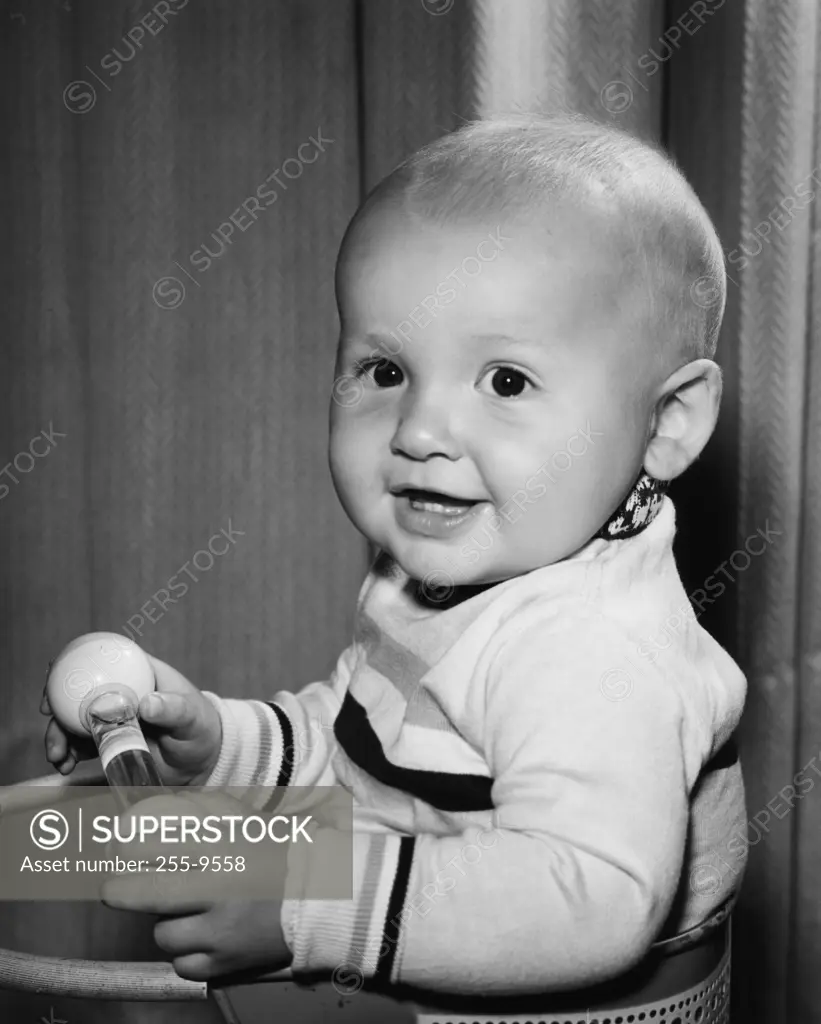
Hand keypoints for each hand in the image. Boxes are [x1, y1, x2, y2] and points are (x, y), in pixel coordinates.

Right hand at [42, 654, 222, 785]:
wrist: (202, 760)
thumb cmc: (200, 727)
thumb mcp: (190, 716)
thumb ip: (172, 708)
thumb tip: (147, 704)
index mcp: (138, 673)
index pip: (100, 659)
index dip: (73, 663)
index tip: (55, 677)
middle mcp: (120, 692)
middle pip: (78, 691)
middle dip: (57, 706)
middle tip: (49, 724)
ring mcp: (111, 718)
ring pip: (73, 720)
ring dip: (58, 736)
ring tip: (59, 757)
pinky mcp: (108, 741)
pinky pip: (80, 744)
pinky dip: (68, 753)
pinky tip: (66, 765)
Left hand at [100, 792, 291, 981]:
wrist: (320, 895)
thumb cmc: (279, 853)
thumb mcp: (244, 822)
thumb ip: (203, 812)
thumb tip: (158, 805)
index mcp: (221, 848)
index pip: (154, 848)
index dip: (125, 850)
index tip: (116, 851)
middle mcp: (217, 889)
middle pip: (145, 895)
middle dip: (119, 891)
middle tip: (113, 889)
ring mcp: (221, 931)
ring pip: (163, 934)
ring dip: (167, 923)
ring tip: (183, 913)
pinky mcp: (227, 963)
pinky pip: (184, 965)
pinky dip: (186, 954)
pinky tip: (200, 938)